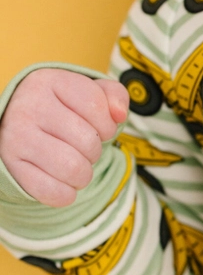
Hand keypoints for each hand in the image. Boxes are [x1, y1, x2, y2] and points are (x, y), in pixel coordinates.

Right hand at [0, 70, 128, 207]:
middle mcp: (28, 107)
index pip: (95, 105)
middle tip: (84, 147)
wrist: (19, 122)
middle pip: (88, 141)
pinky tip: (64, 182)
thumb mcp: (91, 92)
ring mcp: (16, 137)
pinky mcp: (11, 167)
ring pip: (73, 168)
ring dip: (84, 173)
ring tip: (76, 164)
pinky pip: (52, 192)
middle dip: (96, 150)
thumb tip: (119, 116)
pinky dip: (66, 193)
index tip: (101, 127)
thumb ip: (115, 96)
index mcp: (48, 81)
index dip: (108, 123)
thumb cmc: (66, 108)